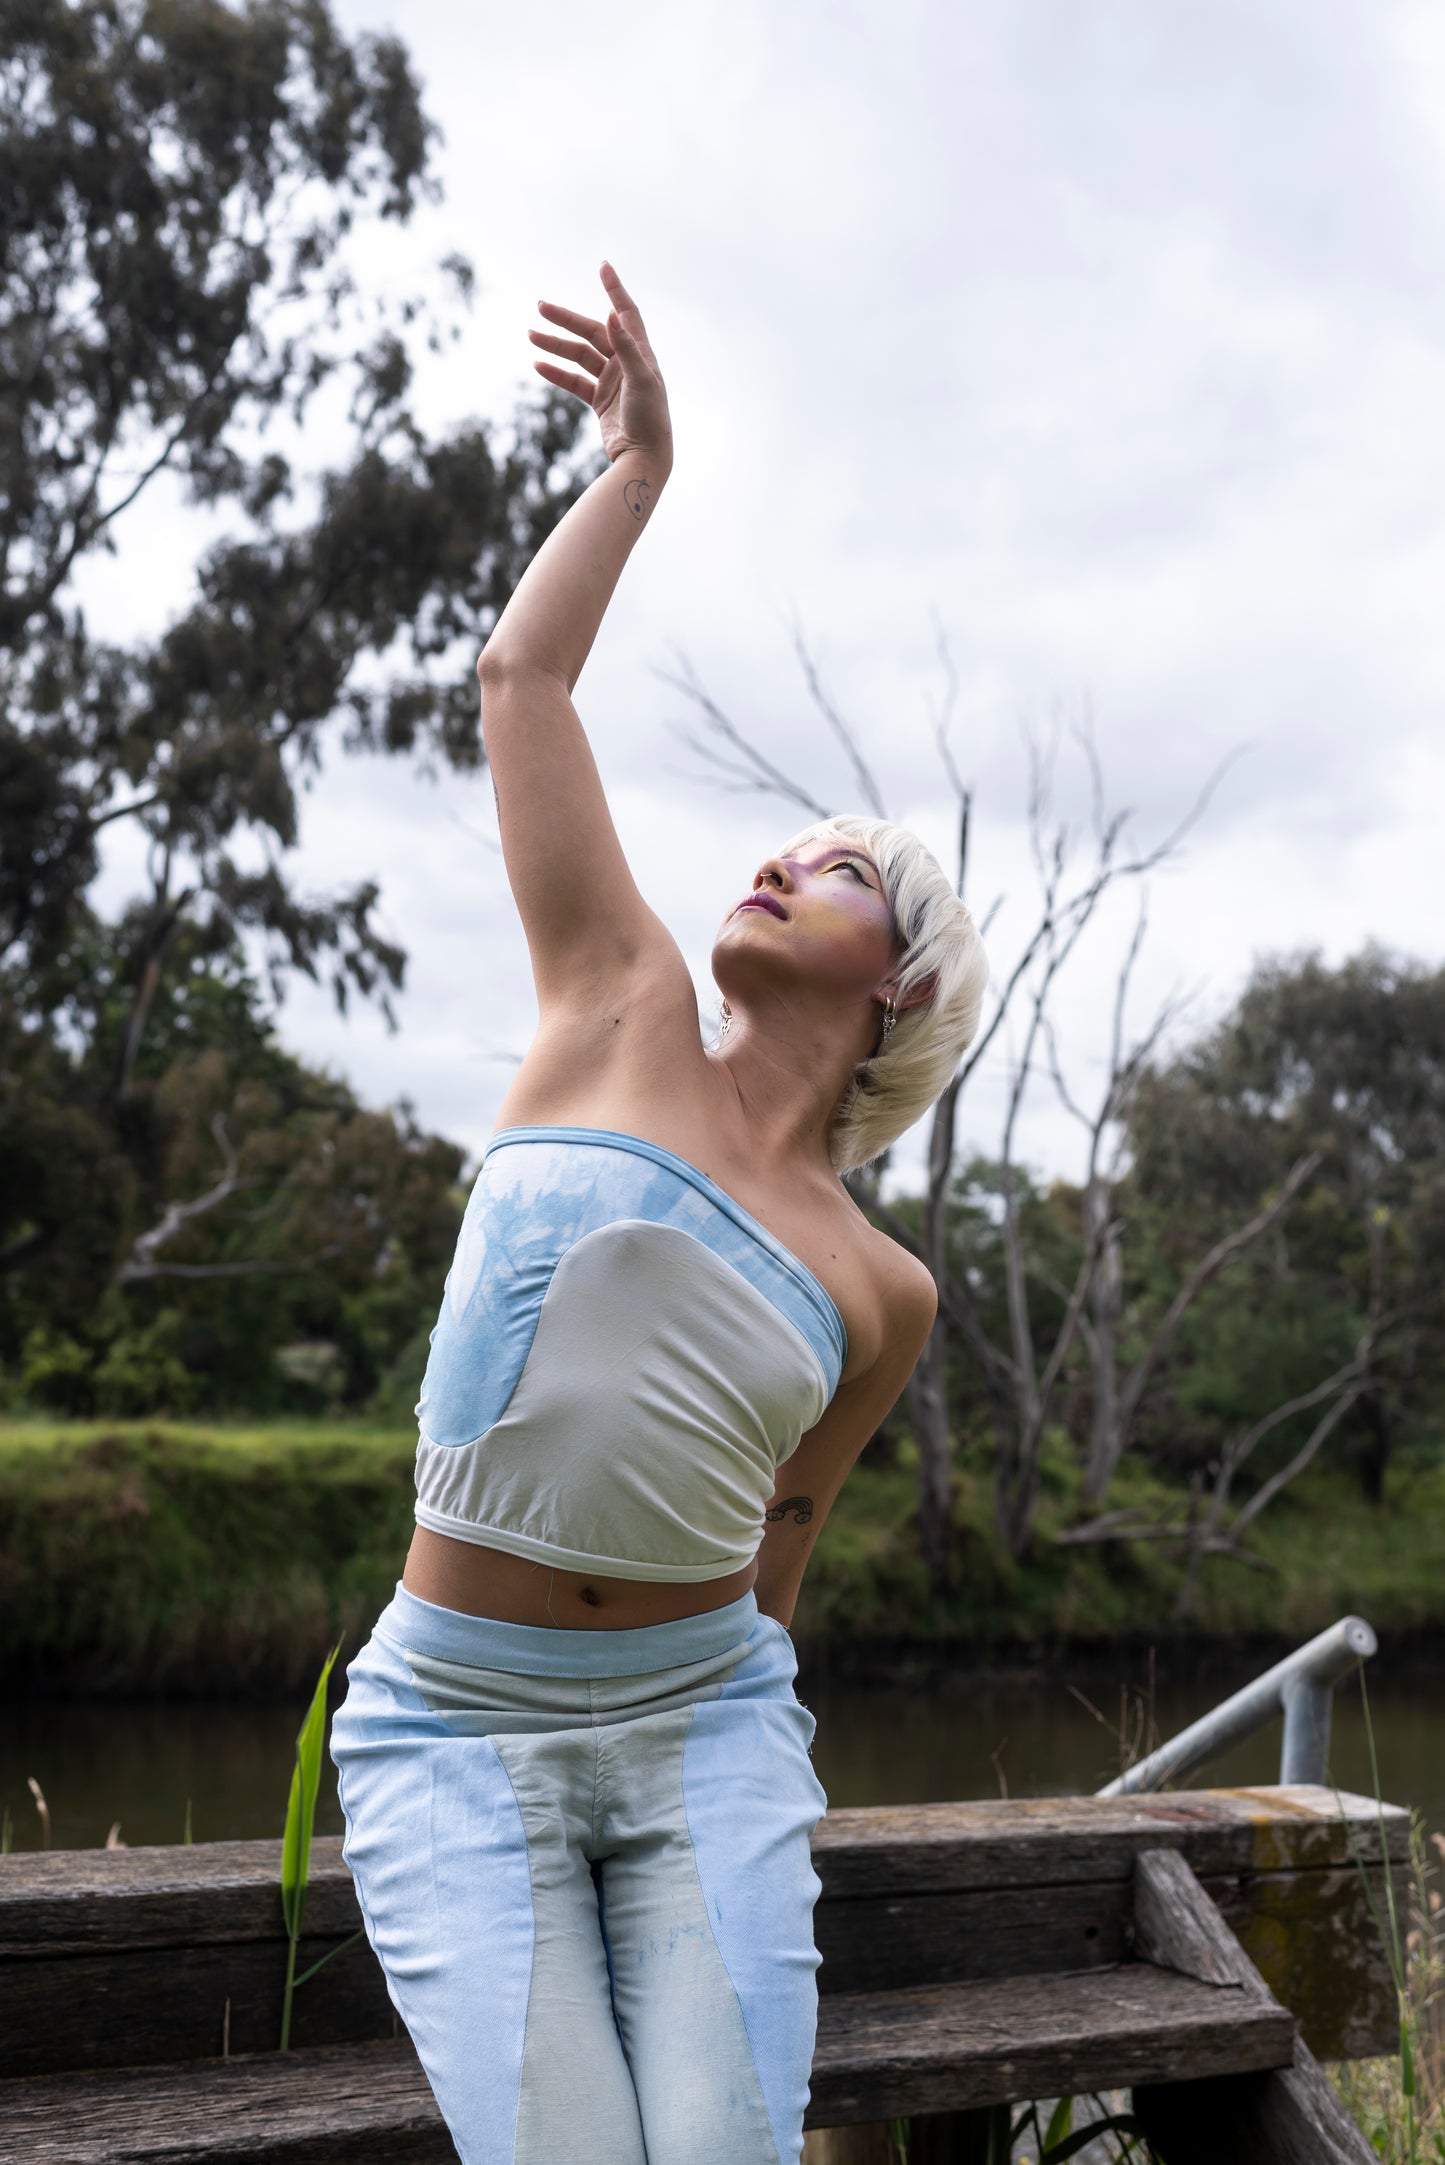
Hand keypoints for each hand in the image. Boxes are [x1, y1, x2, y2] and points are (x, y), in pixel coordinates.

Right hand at [529, 263, 672, 468]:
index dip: (614, 289)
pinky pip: (574, 381)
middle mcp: (625, 363)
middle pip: (592, 332)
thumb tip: (612, 314)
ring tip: (531, 335)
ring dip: (555, 345)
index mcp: (640, 353)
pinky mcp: (600, 400)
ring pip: (579, 355)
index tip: (603, 267)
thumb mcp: (641, 380)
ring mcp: (611, 381)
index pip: (626, 313)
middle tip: (540, 307)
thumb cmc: (650, 419)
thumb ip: (627, 348)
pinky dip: (557, 373)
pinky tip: (537, 365)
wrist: (644, 457)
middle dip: (566, 319)